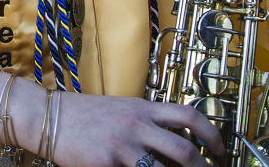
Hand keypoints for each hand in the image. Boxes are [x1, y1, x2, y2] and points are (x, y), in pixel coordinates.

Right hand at [45, 93, 222, 166]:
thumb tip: (170, 142)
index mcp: (142, 108)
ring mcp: (123, 146)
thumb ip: (145, 122)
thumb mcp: (120, 110)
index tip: (220, 149)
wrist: (48, 117)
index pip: (189, 116)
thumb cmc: (83, 115)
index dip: (212, 135)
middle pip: (185, 151)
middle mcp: (137, 125)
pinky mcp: (107, 163)